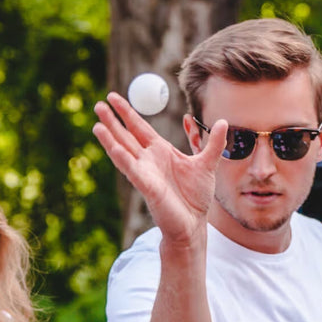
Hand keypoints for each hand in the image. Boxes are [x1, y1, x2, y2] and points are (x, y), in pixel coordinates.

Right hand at [91, 93, 227, 247]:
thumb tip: (224, 121)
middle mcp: (148, 160)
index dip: (126, 112)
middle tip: (98, 104)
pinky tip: (114, 148)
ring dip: (109, 139)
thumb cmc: (196, 197)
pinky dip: (123, 159)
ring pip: (122, 151)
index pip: (139, 127)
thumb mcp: (208, 164)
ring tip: (97, 125)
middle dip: (112, 120)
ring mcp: (145, 173)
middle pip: (126, 135)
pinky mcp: (147, 187)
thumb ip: (214, 143)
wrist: (194, 224)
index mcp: (160, 151)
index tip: (114, 97)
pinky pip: (132, 171)